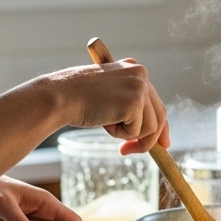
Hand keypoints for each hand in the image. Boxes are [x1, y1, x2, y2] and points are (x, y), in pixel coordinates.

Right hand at [43, 59, 169, 153]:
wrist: (58, 97)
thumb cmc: (76, 99)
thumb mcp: (108, 96)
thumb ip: (129, 105)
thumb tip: (151, 130)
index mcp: (134, 69)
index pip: (156, 102)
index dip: (160, 126)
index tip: (162, 144)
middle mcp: (141, 74)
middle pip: (160, 116)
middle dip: (149, 139)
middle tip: (127, 151)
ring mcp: (140, 88)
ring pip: (150, 127)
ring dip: (128, 135)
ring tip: (105, 123)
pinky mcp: (135, 102)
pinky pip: (137, 132)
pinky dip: (120, 134)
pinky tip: (103, 121)